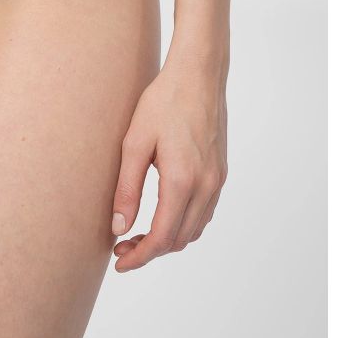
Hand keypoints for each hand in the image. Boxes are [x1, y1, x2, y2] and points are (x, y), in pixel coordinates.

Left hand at [111, 52, 227, 271]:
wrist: (198, 74)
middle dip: (150, 250)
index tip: (120, 263)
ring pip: (194, 228)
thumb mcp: (134, 142)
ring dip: (168, 238)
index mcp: (182, 180)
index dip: (140, 256)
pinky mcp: (220, 172)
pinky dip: (183, 223)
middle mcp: (206, 185)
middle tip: (121, 246)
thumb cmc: (163, 102)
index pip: (162, 237)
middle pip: (179, 239)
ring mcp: (217, 179)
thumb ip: (126, 187)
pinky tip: (163, 213)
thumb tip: (118, 227)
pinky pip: (204, 212)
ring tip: (137, 233)